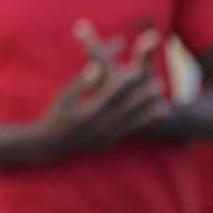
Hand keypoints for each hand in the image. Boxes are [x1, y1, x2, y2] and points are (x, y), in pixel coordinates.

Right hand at [37, 24, 168, 158]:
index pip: (109, 93)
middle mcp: (97, 127)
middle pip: (125, 108)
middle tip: (159, 84)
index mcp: (86, 112)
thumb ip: (81, 82)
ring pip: (131, 123)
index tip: (137, 68)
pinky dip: (141, 124)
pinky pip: (128, 132)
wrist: (50, 144)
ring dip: (147, 112)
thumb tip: (97, 68)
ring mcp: (104, 137)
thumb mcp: (64, 96)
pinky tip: (152, 116)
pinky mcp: (107, 143)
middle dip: (143, 96)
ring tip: (163, 102)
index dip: (124, 81)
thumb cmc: (55, 114)